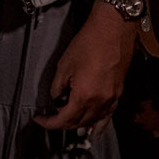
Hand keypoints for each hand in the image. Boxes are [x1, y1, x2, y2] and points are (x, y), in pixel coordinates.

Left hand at [34, 4, 136, 135]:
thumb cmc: (88, 43)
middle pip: (79, 123)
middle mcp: (99, 102)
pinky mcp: (118, 93)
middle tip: (52, 116)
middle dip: (63, 123)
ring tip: (68, 120)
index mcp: (83, 96)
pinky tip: (95, 129)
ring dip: (79, 124)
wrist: (112, 30)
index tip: (40, 120)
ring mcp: (111, 99)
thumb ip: (58, 86)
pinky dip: (99, 124)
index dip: (49, 123)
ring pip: (94, 121)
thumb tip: (57, 98)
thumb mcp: (64, 64)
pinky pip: (108, 115)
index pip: (64, 119)